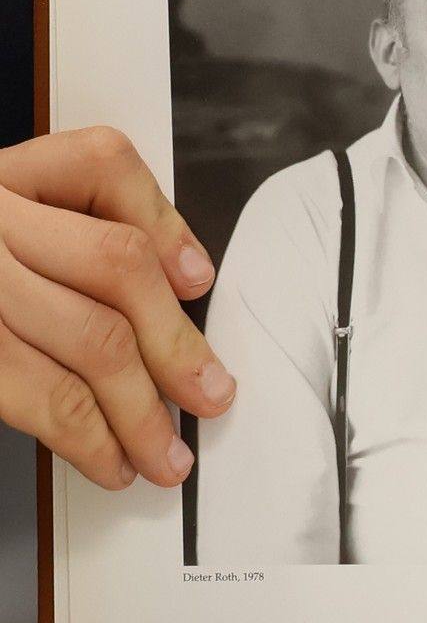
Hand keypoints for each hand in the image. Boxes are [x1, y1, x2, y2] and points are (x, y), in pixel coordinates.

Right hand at [0, 127, 235, 487]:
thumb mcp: (6, 229)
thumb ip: (75, 237)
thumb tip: (180, 281)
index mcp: (2, 176)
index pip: (100, 166)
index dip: (166, 223)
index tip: (197, 280)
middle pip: (116, 265)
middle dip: (175, 342)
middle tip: (210, 393)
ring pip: (91, 337)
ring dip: (140, 410)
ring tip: (163, 454)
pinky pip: (36, 392)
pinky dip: (82, 434)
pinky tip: (106, 456)